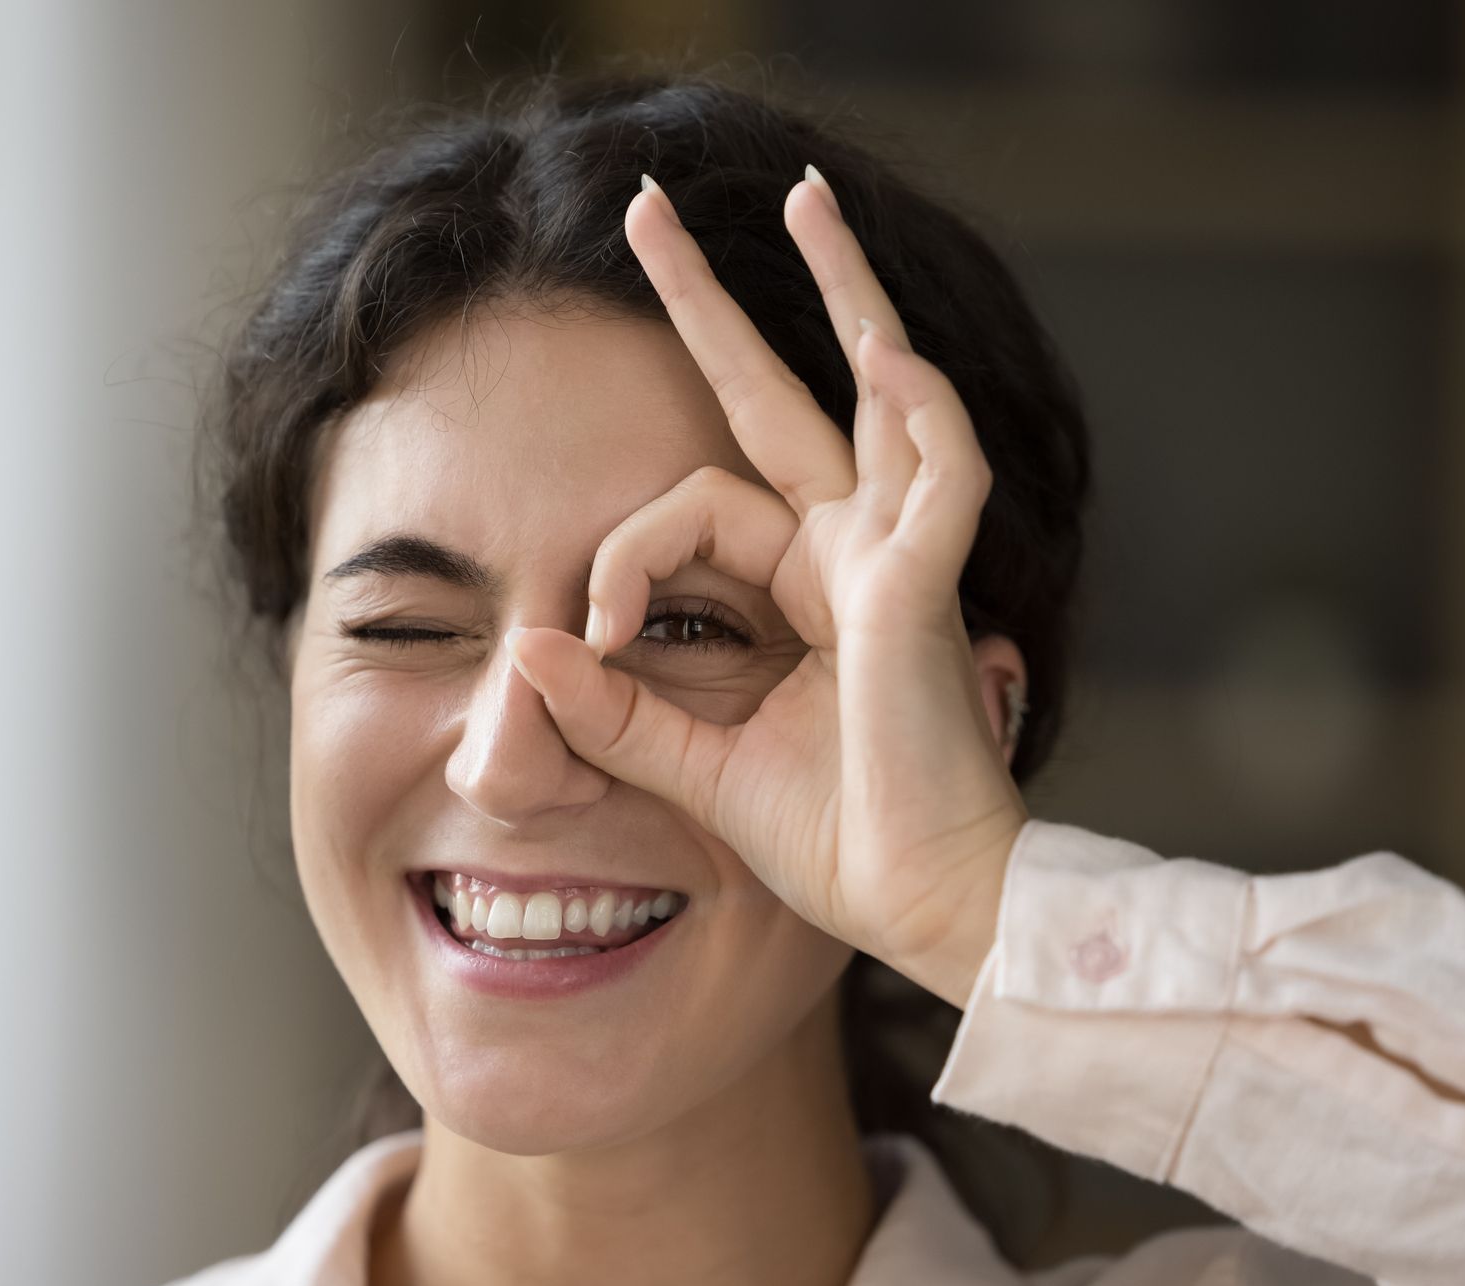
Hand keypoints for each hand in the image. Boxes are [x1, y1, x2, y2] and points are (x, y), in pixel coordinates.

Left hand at [504, 168, 1028, 992]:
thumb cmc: (833, 840)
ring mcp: (897, 558)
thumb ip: (616, 712)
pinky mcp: (925, 588)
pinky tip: (885, 351)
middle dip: (717, 301)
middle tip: (647, 209)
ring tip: (806, 200)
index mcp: (805, 587)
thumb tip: (526, 654)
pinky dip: (919, 413)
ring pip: (882, 392)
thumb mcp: (695, 765)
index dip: (624, 554)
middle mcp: (853, 552)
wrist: (916, 906)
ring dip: (847, 293)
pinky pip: (937, 473)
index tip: (586, 634)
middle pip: (784, 394)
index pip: (697, 507)